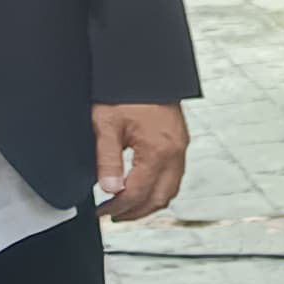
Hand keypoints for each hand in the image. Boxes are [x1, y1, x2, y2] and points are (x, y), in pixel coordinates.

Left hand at [92, 100, 186, 221]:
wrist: (144, 68)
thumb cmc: (125, 91)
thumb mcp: (106, 125)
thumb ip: (107, 160)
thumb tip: (109, 189)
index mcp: (158, 151)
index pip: (138, 192)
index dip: (118, 207)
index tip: (102, 212)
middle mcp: (175, 152)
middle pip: (160, 197)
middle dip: (136, 211)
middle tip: (114, 215)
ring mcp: (181, 147)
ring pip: (171, 189)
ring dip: (149, 201)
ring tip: (128, 205)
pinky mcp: (180, 141)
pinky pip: (174, 174)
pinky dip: (159, 187)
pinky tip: (143, 184)